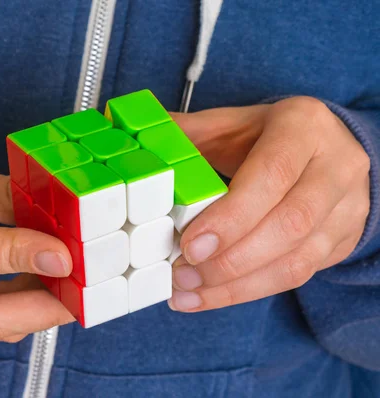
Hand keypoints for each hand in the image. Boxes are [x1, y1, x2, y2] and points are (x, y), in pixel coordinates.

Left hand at [168, 97, 369, 311]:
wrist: (327, 151)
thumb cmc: (268, 137)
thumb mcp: (230, 124)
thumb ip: (187, 134)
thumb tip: (137, 141)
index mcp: (303, 127)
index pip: (273, 175)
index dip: (232, 216)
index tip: (191, 245)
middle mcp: (336, 166)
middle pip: (290, 223)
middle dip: (231, 259)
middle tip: (182, 275)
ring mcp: (347, 207)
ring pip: (297, 260)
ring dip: (236, 285)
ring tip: (188, 293)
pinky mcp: (341, 241)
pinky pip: (298, 276)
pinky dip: (247, 292)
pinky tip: (207, 297)